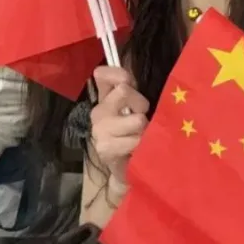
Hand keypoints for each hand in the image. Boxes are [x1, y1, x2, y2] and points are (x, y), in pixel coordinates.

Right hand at [90, 66, 148, 185]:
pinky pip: (135, 140)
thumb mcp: (138, 109)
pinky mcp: (105, 149)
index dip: (119, 74)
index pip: (103, 74)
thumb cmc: (137, 135)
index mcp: (105, 98)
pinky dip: (142, 146)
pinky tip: (136, 152)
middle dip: (141, 104)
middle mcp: (98, 111)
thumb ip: (134, 90)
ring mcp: (99, 130)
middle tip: (142, 121)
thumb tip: (128, 77)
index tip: (129, 83)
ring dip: (145, 130)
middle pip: (124, 90)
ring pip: (136, 119)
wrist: (130, 169)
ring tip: (141, 138)